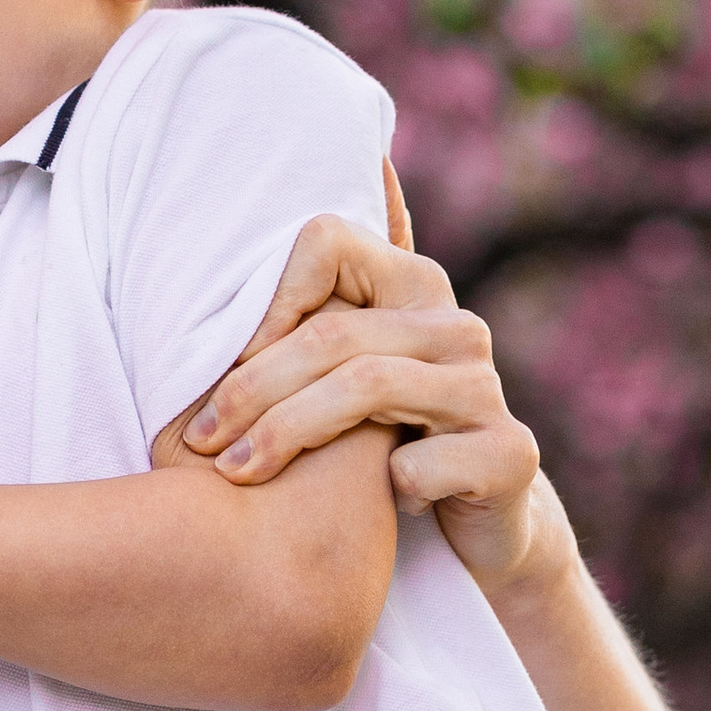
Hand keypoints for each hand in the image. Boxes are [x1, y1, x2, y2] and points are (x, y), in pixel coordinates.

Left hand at [180, 214, 558, 592]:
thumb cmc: (392, 437)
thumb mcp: (352, 365)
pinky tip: (377, 505)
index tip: (221, 360)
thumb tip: (340, 190)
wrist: (480, 520)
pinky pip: (417, 464)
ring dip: (287, 434)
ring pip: (369, 387)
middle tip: (202, 439)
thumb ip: (322, 298)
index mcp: (414, 286)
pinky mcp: (508, 454)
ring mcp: (486, 389)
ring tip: (238, 471)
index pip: (325, 241)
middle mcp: (457, 327)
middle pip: (333, 331)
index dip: (266, 296)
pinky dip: (382, 487)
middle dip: (251, 387)